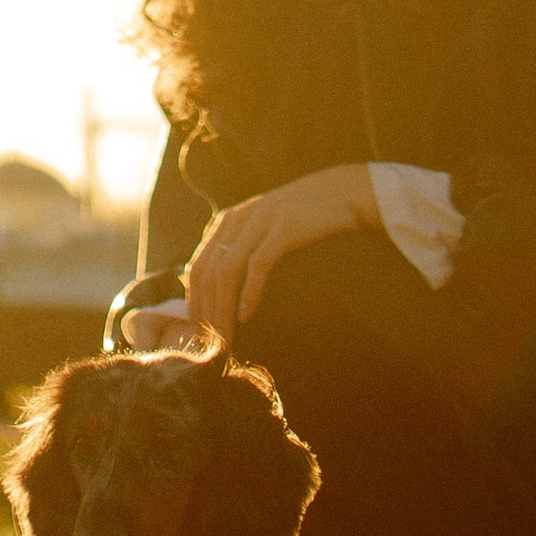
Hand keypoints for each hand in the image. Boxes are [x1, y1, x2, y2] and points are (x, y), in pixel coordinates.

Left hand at [184, 164, 376, 338]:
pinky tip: (246, 315)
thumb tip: (223, 289)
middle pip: (208, 271)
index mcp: (228, 220)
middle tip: (210, 342)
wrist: (339, 193)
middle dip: (206, 310)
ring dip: (223, 308)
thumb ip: (241, 248)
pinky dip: (249, 292)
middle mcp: (238, 218)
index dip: (195, 300)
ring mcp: (260, 220)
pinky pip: (258, 264)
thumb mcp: (263, 227)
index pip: (199, 266)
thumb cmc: (301, 219)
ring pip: (227, 271)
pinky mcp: (284, 226)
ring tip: (226, 336)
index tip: (197, 329)